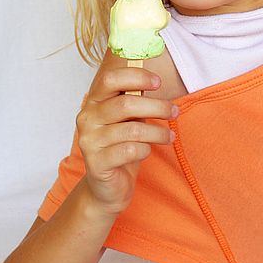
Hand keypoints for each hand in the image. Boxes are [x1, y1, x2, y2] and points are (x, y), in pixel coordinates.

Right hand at [76, 49, 176, 216]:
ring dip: (157, 132)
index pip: (110, 79)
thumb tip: (155, 79)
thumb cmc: (122, 146)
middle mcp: (87, 118)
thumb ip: (136, 99)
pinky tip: (147, 151)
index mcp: (94, 101)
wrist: (108, 186)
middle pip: (125, 103)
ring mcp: (89, 141)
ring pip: (132, 129)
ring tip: (169, 136)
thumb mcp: (130, 119)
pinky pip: (130, 151)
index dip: (136, 76)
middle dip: (157, 106)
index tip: (158, 82)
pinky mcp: (96, 163)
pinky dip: (145, 150)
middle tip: (174, 111)